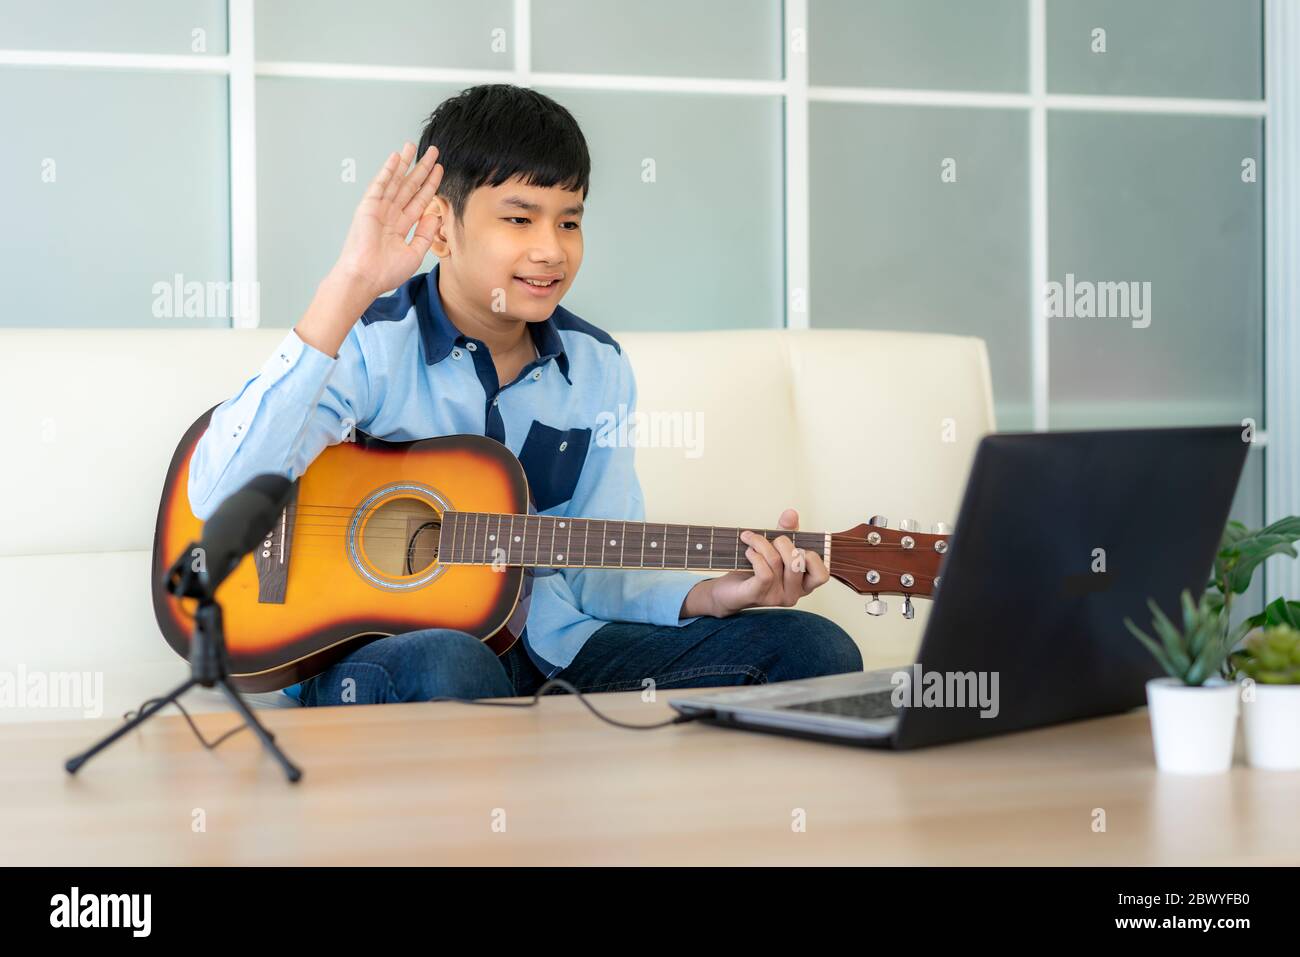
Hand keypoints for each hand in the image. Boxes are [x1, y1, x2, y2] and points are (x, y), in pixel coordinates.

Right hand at [332, 141, 444, 297]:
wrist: (366, 277)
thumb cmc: (386, 272)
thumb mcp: (415, 253)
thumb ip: (425, 233)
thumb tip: (435, 214)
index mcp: (401, 226)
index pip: (419, 200)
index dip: (430, 185)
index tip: (440, 170)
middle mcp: (391, 215)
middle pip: (410, 186)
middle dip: (422, 169)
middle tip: (433, 152)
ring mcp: (379, 209)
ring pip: (396, 181)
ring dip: (405, 163)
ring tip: (414, 146)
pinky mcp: (368, 206)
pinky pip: (380, 184)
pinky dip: (388, 170)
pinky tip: (397, 157)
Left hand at [701, 508, 830, 616]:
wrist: (729, 591)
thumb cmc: (755, 570)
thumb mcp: (775, 548)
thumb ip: (787, 532)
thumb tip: (791, 513)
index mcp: (803, 584)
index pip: (821, 575)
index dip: (811, 555)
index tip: (795, 545)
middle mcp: (793, 594)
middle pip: (797, 562)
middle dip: (782, 542)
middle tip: (770, 539)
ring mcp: (776, 597)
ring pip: (777, 562)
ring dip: (761, 543)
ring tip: (751, 540)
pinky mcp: (758, 595)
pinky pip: (763, 572)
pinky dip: (755, 556)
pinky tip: (749, 552)